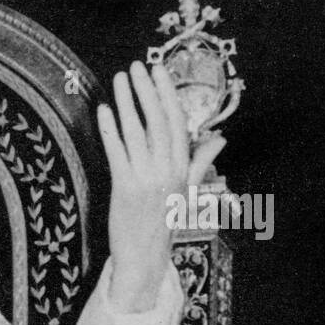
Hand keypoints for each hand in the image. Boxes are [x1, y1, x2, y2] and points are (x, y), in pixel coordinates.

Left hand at [96, 61, 225, 311]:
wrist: (145, 258)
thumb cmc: (163, 224)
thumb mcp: (186, 191)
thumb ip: (199, 162)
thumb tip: (220, 139)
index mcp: (182, 168)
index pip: (176, 122)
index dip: (167, 94)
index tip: (159, 71)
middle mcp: (167, 170)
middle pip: (158, 121)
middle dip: (147, 91)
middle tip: (136, 66)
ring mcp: (146, 178)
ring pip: (137, 132)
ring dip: (127, 102)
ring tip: (118, 80)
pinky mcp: (125, 189)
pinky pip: (117, 152)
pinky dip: (110, 130)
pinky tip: (104, 110)